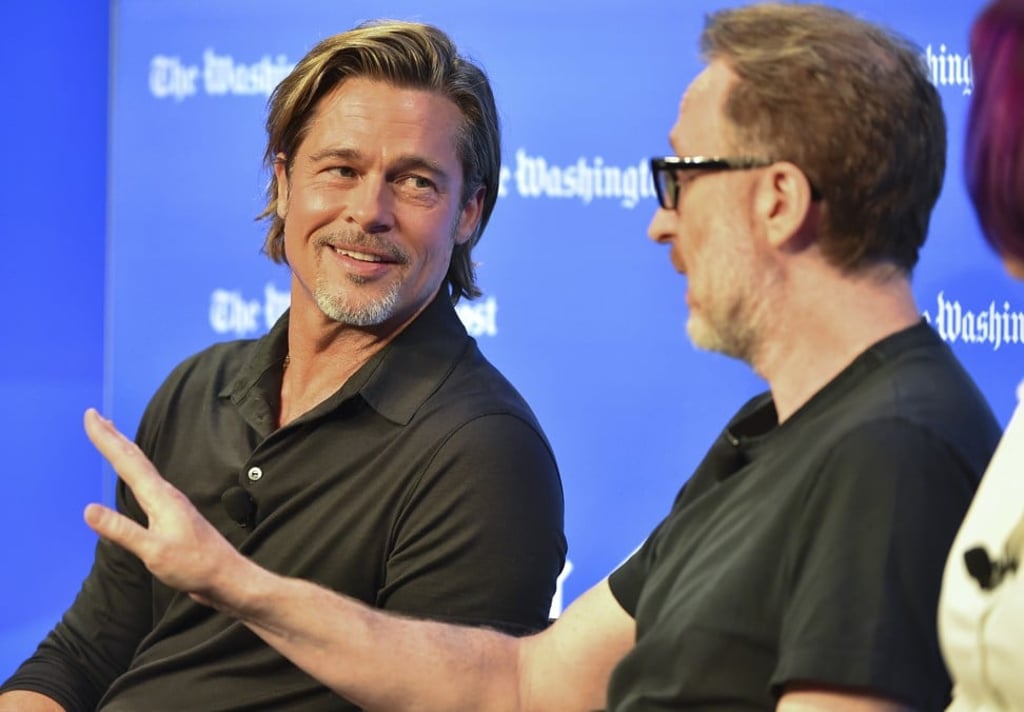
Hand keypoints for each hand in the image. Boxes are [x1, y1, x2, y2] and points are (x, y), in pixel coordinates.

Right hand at [82, 408, 245, 608]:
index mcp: (161, 498)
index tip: (90, 416)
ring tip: (112, 437)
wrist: (228, 577)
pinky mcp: (174, 517)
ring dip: (125, 451)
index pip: (128, 462)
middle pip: (136, 459)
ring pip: (143, 469)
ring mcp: (172, 505)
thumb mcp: (154, 552)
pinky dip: (136, 472)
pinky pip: (148, 485)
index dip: (107, 438)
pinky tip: (136, 479)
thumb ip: (122, 531)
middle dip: (113, 436)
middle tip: (94, 416)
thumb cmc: (196, 566)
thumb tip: (89, 510)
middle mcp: (167, 495)